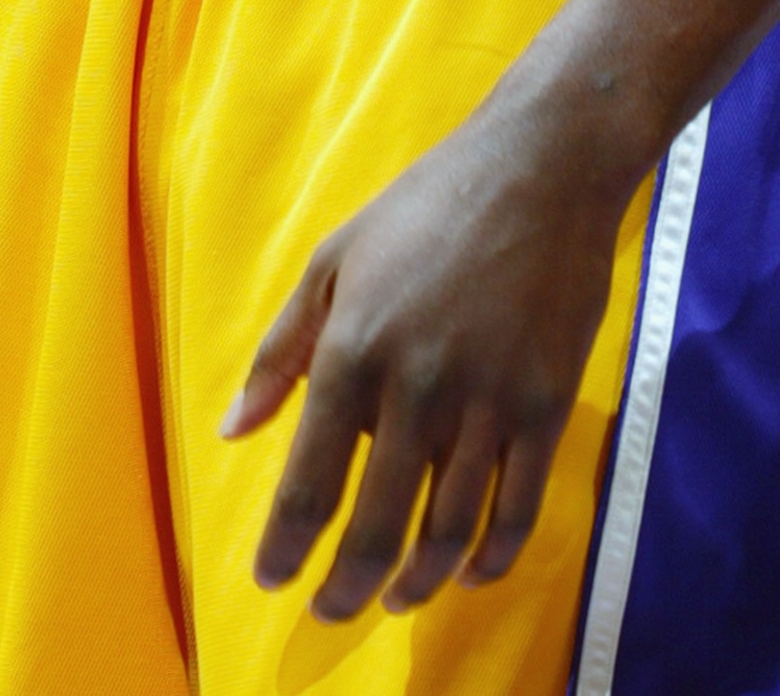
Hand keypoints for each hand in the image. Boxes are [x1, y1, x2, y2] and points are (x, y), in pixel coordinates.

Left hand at [222, 98, 629, 622]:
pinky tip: (470, 572)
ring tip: (396, 597)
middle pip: (376, 526)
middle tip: (331, 611)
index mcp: (354, 349)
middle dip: (347, 588)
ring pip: (449, 531)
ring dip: (418, 582)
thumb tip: (233, 431)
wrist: (541, 168)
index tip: (273, 580)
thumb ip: (281, 350)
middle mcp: (418, 386)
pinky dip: (492, 559)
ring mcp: (489, 400)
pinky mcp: (546, 405)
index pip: (309, 481)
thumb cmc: (426, 206)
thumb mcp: (334, 259)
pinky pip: (519, 509)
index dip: (286, 546)